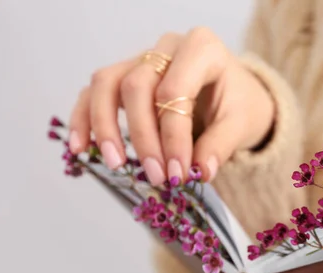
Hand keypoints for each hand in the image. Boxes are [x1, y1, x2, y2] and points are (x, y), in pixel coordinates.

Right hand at [69, 28, 274, 184]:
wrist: (234, 94)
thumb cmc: (237, 103)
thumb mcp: (241, 123)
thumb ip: (221, 145)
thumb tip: (200, 172)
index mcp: (201, 49)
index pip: (174, 91)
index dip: (173, 137)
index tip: (178, 173)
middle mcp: (167, 47)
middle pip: (136, 87)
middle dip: (143, 137)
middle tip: (155, 176)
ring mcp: (141, 59)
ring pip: (106, 84)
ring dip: (105, 126)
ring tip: (115, 163)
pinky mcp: (124, 76)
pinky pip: (94, 93)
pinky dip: (84, 119)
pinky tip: (80, 149)